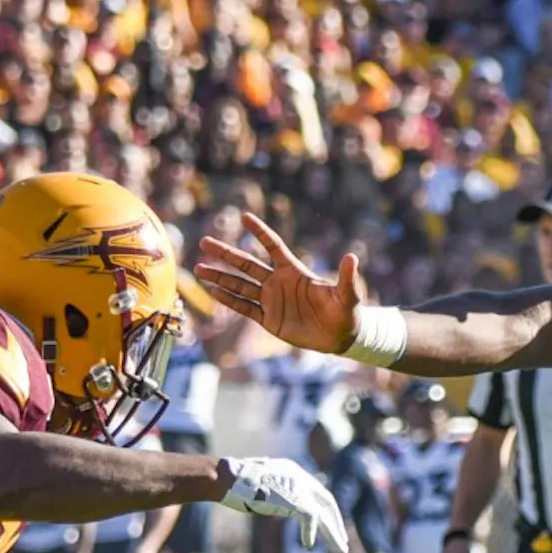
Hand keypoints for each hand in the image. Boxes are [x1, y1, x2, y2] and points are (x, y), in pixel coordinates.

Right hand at [194, 213, 361, 354]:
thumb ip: (346, 277)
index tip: (244, 216)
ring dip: (220, 277)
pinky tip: (213, 292)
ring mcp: (271, 300)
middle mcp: (278, 282)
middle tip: (205, 242)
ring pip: (240, 285)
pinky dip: (229, 300)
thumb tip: (352, 257)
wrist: (339, 336)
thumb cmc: (346, 311)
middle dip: (226, 253)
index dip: (260, 232)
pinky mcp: (269, 319)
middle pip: (247, 264)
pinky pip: (245, 307)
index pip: (273, 246)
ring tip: (198, 267)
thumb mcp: (347, 294)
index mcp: (294, 271)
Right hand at [218, 457, 349, 552]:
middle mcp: (299, 476)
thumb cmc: (234, 484)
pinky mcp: (293, 497)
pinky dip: (309, 533)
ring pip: (322, 513)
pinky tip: (309, 546)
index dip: (326, 511)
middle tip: (342, 545)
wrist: (226, 479)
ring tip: (340, 551)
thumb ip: (273, 492)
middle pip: (325, 502)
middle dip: (335, 524)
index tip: (331, 527)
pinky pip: (309, 519)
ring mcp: (297, 486)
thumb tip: (269, 500)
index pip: (318, 492)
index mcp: (293, 472)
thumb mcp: (260, 485)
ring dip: (332, 533)